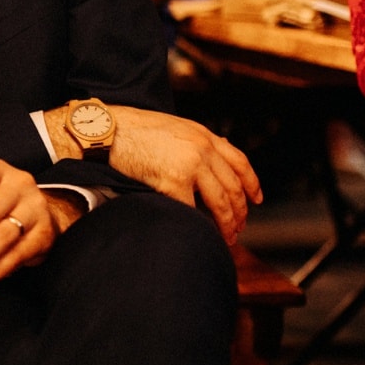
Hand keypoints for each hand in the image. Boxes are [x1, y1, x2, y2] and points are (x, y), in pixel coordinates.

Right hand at [105, 105, 261, 242]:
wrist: (108, 130)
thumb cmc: (133, 129)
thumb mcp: (174, 127)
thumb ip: (195, 142)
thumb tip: (213, 157)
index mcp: (203, 135)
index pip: (240, 162)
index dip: (252, 183)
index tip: (256, 200)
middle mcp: (202, 149)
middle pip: (233, 186)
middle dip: (240, 211)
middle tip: (239, 227)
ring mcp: (189, 165)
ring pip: (220, 202)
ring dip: (227, 223)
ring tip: (227, 237)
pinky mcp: (172, 181)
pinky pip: (193, 209)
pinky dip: (200, 224)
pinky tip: (201, 232)